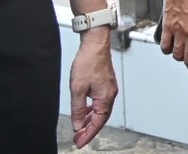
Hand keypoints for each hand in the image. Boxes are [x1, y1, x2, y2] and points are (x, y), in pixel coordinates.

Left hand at [69, 30, 117, 147]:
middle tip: (78, 139)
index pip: (97, 123)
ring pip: (101, 111)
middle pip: (101, 119)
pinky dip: (93, 111)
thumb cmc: (88, 63)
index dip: (88, 135)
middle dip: (89, 130)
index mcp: (105, 98)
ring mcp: (109, 89)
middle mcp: (110, 95)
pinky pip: (100, 103)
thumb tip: (78, 124)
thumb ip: (78, 109)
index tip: (79, 143)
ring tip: (80, 128)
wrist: (95, 44)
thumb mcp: (77, 89)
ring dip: (91, 121)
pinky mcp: (106, 84)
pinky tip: (86, 112)